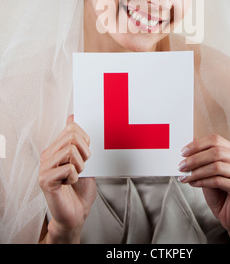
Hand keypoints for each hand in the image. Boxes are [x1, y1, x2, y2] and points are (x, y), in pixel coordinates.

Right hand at [39, 115, 96, 242]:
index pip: (72, 127)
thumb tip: (71, 116)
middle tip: (81, 167)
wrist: (77, 213)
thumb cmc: (81, 188)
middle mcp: (47, 155)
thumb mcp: (85, 160)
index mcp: (56, 148)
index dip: (85, 140)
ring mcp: (44, 167)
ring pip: (71, 151)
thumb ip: (79, 140)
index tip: (85, 154)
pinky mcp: (45, 180)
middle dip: (85, 153)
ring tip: (74, 176)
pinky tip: (68, 184)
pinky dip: (75, 177)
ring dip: (80, 166)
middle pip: (72, 136)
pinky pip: (68, 168)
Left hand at [178, 134, 229, 241]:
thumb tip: (189, 142)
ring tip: (184, 176)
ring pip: (217, 166)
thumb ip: (203, 157)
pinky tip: (193, 183)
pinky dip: (202, 181)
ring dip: (197, 171)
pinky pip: (218, 181)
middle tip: (181, 165)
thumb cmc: (222, 192)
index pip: (216, 140)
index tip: (183, 152)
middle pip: (216, 152)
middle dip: (195, 158)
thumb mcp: (209, 171)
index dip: (197, 144)